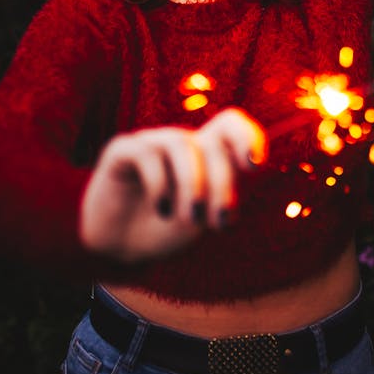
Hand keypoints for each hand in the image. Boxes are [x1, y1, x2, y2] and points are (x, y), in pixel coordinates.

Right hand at [79, 108, 266, 264]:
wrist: (119, 248)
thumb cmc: (165, 229)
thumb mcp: (201, 215)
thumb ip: (221, 189)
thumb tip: (246, 165)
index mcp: (204, 153)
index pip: (230, 125)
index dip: (247, 136)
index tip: (253, 167)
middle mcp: (180, 143)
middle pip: (211, 142)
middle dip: (221, 182)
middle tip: (218, 222)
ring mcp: (150, 143)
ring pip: (181, 144)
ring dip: (192, 183)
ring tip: (189, 218)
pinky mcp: (121, 151)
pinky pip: (146, 154)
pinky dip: (160, 184)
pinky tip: (160, 208)